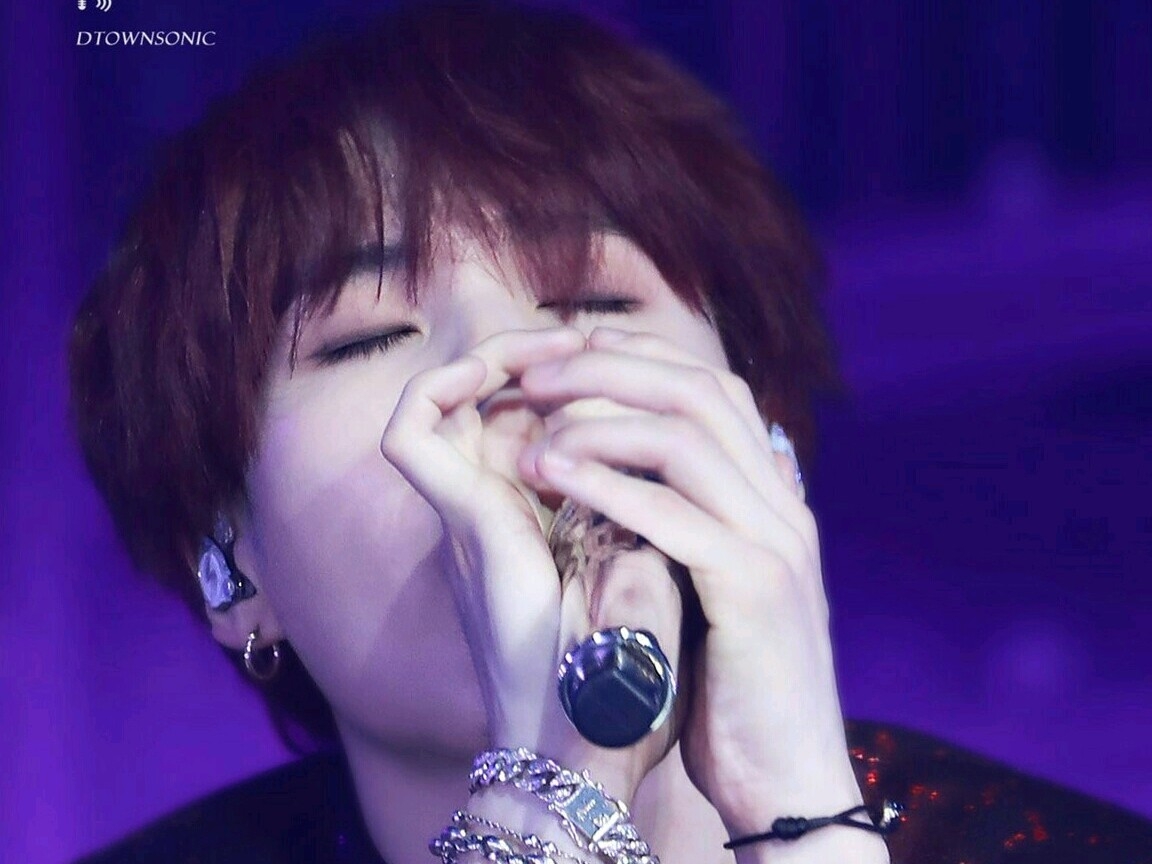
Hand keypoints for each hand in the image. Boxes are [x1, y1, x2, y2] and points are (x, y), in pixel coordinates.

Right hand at [380, 325, 682, 799]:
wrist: (595, 736)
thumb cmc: (630, 664)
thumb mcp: (645, 569)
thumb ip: (645, 514)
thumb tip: (691, 456)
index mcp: (533, 520)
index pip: (523, 423)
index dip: (557, 379)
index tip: (608, 356)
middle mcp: (491, 508)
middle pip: (480, 402)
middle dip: (524, 356)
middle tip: (573, 336)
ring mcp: (466, 511)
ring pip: (433, 403)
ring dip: (484, 362)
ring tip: (543, 342)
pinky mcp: (458, 518)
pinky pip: (412, 433)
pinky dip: (438, 390)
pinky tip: (512, 374)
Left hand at [516, 327, 864, 833]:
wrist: (792, 783)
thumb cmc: (737, 690)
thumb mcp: (719, 591)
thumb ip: (697, 527)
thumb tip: (642, 479)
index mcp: (774, 500)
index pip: (712, 388)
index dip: (637, 357)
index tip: (565, 357)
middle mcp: (783, 507)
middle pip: (698, 390)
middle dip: (608, 368)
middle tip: (533, 373)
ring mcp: (775, 544)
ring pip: (686, 437)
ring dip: (598, 420)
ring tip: (530, 427)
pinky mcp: (754, 591)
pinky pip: (672, 513)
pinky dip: (606, 485)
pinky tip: (550, 476)